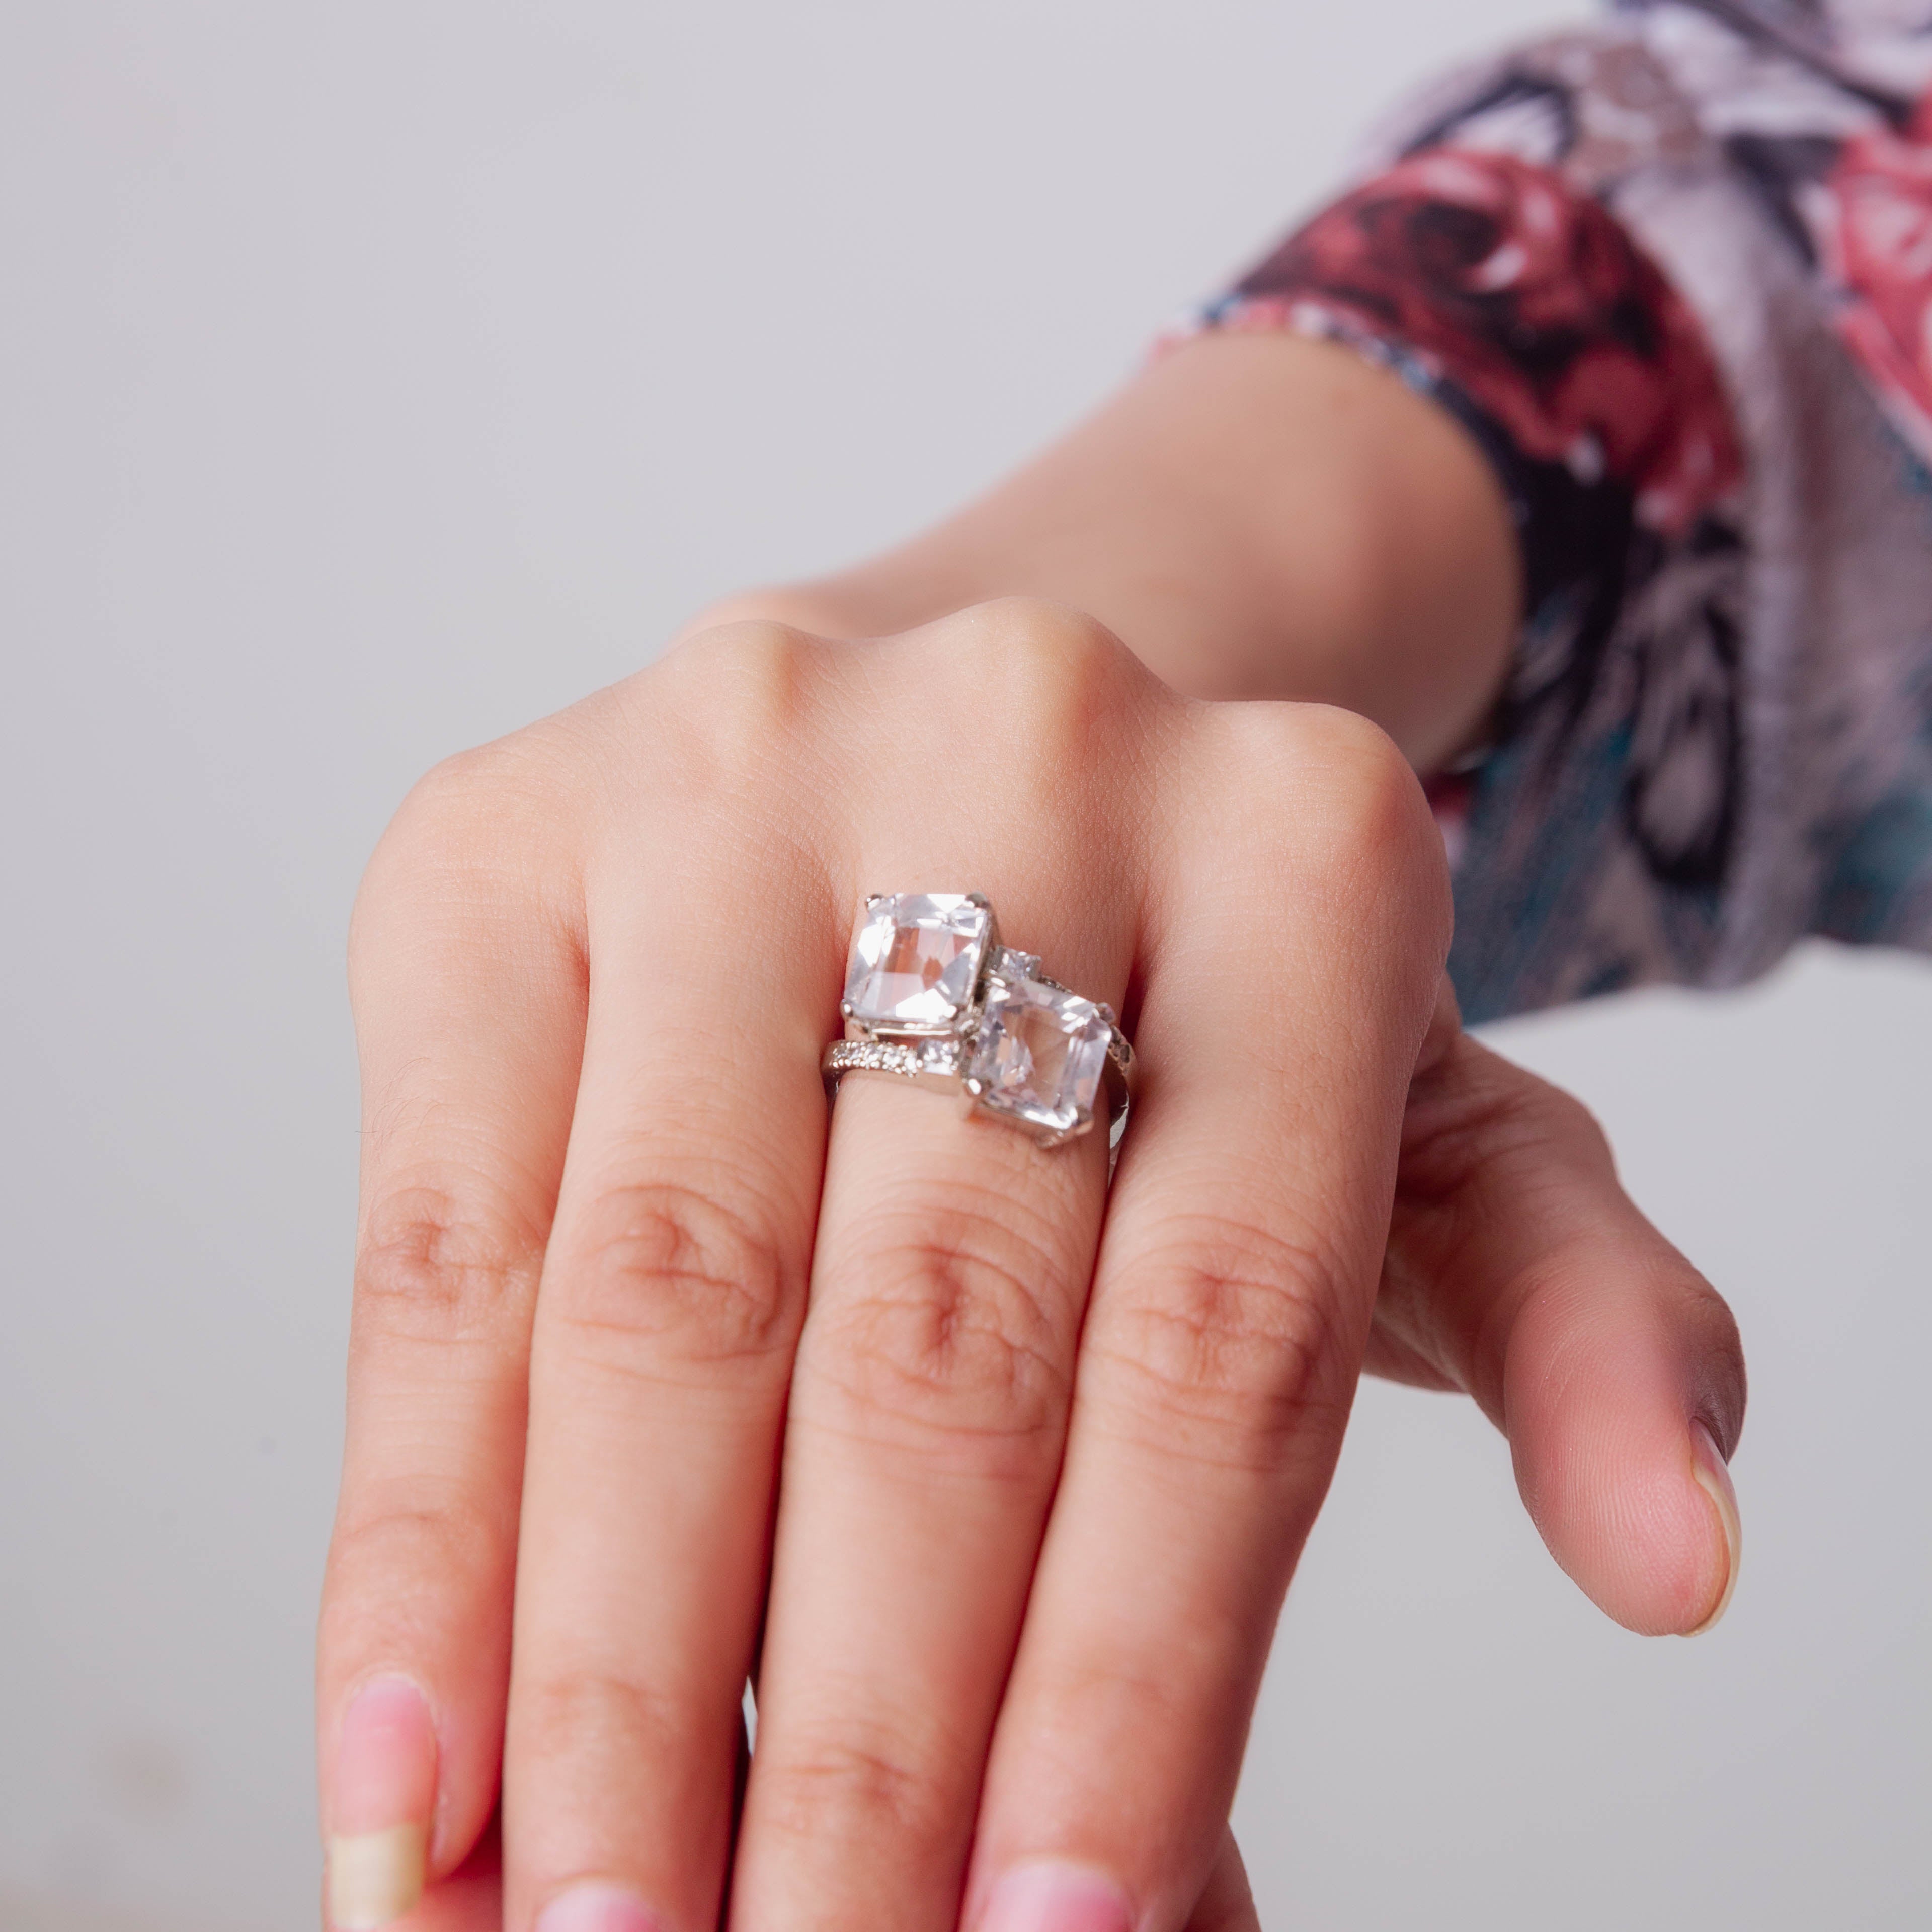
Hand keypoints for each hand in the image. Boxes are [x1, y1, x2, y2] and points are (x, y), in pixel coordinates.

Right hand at [318, 597, 1742, 1931]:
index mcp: (1292, 841)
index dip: (1136, 1678)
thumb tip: (1676, 1561)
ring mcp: (716, 780)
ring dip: (617, 1680)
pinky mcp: (488, 852)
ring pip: (657, 1302)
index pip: (1223, 1330)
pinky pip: (437, 1240)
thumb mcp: (1415, 1116)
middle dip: (858, 1731)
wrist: (938, 745)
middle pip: (930, 1335)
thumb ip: (1572, 1319)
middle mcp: (1001, 756)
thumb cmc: (1172, 978)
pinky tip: (422, 1775)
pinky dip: (421, 1536)